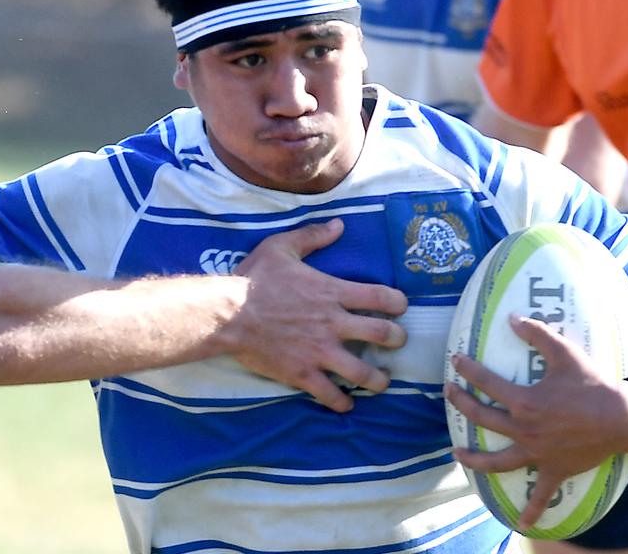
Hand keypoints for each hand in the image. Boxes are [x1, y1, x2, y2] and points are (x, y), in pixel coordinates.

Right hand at [229, 219, 407, 411]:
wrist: (228, 314)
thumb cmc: (254, 279)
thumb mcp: (281, 247)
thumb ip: (312, 236)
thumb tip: (339, 224)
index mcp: (331, 292)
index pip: (381, 297)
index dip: (398, 302)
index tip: (400, 307)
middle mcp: (333, 324)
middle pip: (383, 335)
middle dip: (397, 339)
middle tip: (397, 342)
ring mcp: (319, 352)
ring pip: (363, 373)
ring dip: (378, 379)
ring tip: (382, 381)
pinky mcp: (302, 373)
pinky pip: (330, 394)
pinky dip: (342, 401)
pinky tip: (346, 402)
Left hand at [444, 316, 627, 529]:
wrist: (624, 417)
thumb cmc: (593, 384)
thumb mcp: (565, 353)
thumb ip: (538, 334)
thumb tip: (511, 317)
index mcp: (524, 402)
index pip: (486, 383)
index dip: (467, 369)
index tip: (455, 361)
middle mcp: (525, 429)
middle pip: (482, 417)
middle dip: (461, 403)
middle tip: (450, 393)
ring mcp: (537, 453)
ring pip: (497, 460)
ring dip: (475, 458)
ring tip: (457, 452)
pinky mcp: (553, 469)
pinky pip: (541, 495)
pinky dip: (532, 510)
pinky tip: (522, 523)